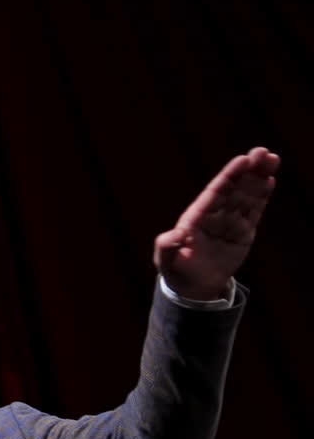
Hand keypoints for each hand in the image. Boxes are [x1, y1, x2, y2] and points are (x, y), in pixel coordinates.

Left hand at [153, 147, 279, 298]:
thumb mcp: (166, 260)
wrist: (192, 286)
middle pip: (235, 188)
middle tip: (264, 152)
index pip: (217, 191)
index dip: (230, 175)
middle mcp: (215, 214)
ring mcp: (230, 221)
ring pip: (247, 196)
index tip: (243, 159)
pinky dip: (262, 197)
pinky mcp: (242, 232)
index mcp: (197, 216)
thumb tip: (174, 236)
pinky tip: (270, 181)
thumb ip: (168, 246)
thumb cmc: (176, 269)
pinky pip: (253, 211)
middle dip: (249, 170)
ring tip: (273, 160)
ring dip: (260, 178)